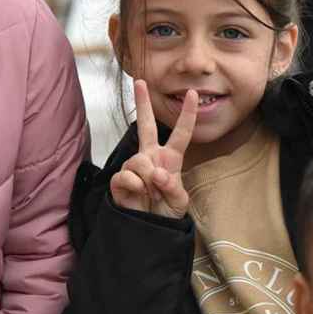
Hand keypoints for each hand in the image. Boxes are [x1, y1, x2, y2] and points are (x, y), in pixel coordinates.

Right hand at [110, 80, 197, 218]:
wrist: (148, 231)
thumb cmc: (166, 213)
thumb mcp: (179, 202)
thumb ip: (173, 187)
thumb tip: (158, 174)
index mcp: (170, 159)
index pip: (181, 133)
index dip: (187, 114)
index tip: (192, 94)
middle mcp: (151, 157)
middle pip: (147, 125)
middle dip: (142, 103)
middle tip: (140, 82)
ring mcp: (134, 167)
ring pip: (138, 160)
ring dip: (147, 179)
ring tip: (150, 193)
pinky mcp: (120, 179)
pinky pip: (126, 176)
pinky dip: (134, 187)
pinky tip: (137, 195)